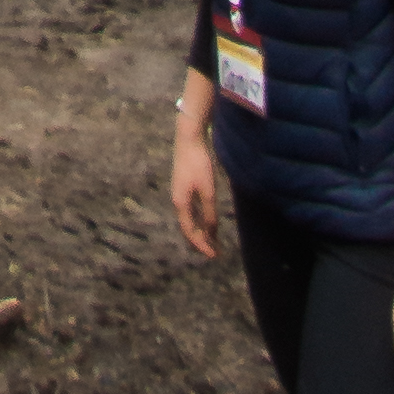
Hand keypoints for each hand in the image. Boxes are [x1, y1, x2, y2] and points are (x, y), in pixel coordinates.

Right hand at [167, 113, 223, 259]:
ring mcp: (180, 192)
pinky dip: (200, 219)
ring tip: (214, 240)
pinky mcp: (184, 185)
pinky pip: (191, 209)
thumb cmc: (199, 164)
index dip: (202, 245)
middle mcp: (177, 200)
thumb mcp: (208, 190)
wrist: (189, 138)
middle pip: (188, 227)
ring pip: (190, 219)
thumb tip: (212, 233)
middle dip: (201, 241)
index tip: (214, 255)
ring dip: (201, 231)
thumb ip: (210, 213)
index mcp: (180, 203)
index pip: (190, 232)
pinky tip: (208, 220)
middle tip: (216, 252)